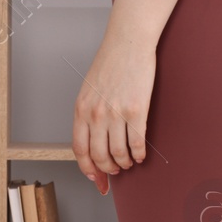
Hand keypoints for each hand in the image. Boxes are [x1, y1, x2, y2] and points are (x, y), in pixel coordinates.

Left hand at [72, 34, 153, 193]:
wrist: (128, 43)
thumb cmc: (110, 64)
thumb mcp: (89, 90)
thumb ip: (88, 114)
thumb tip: (95, 139)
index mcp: (81, 110)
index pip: (80, 149)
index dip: (88, 168)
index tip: (95, 178)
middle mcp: (96, 114)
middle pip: (99, 155)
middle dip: (108, 169)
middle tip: (115, 171)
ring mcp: (115, 114)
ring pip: (119, 153)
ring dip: (125, 163)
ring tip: (129, 162)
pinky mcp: (135, 110)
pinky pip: (136, 143)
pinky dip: (139, 153)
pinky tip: (141, 154)